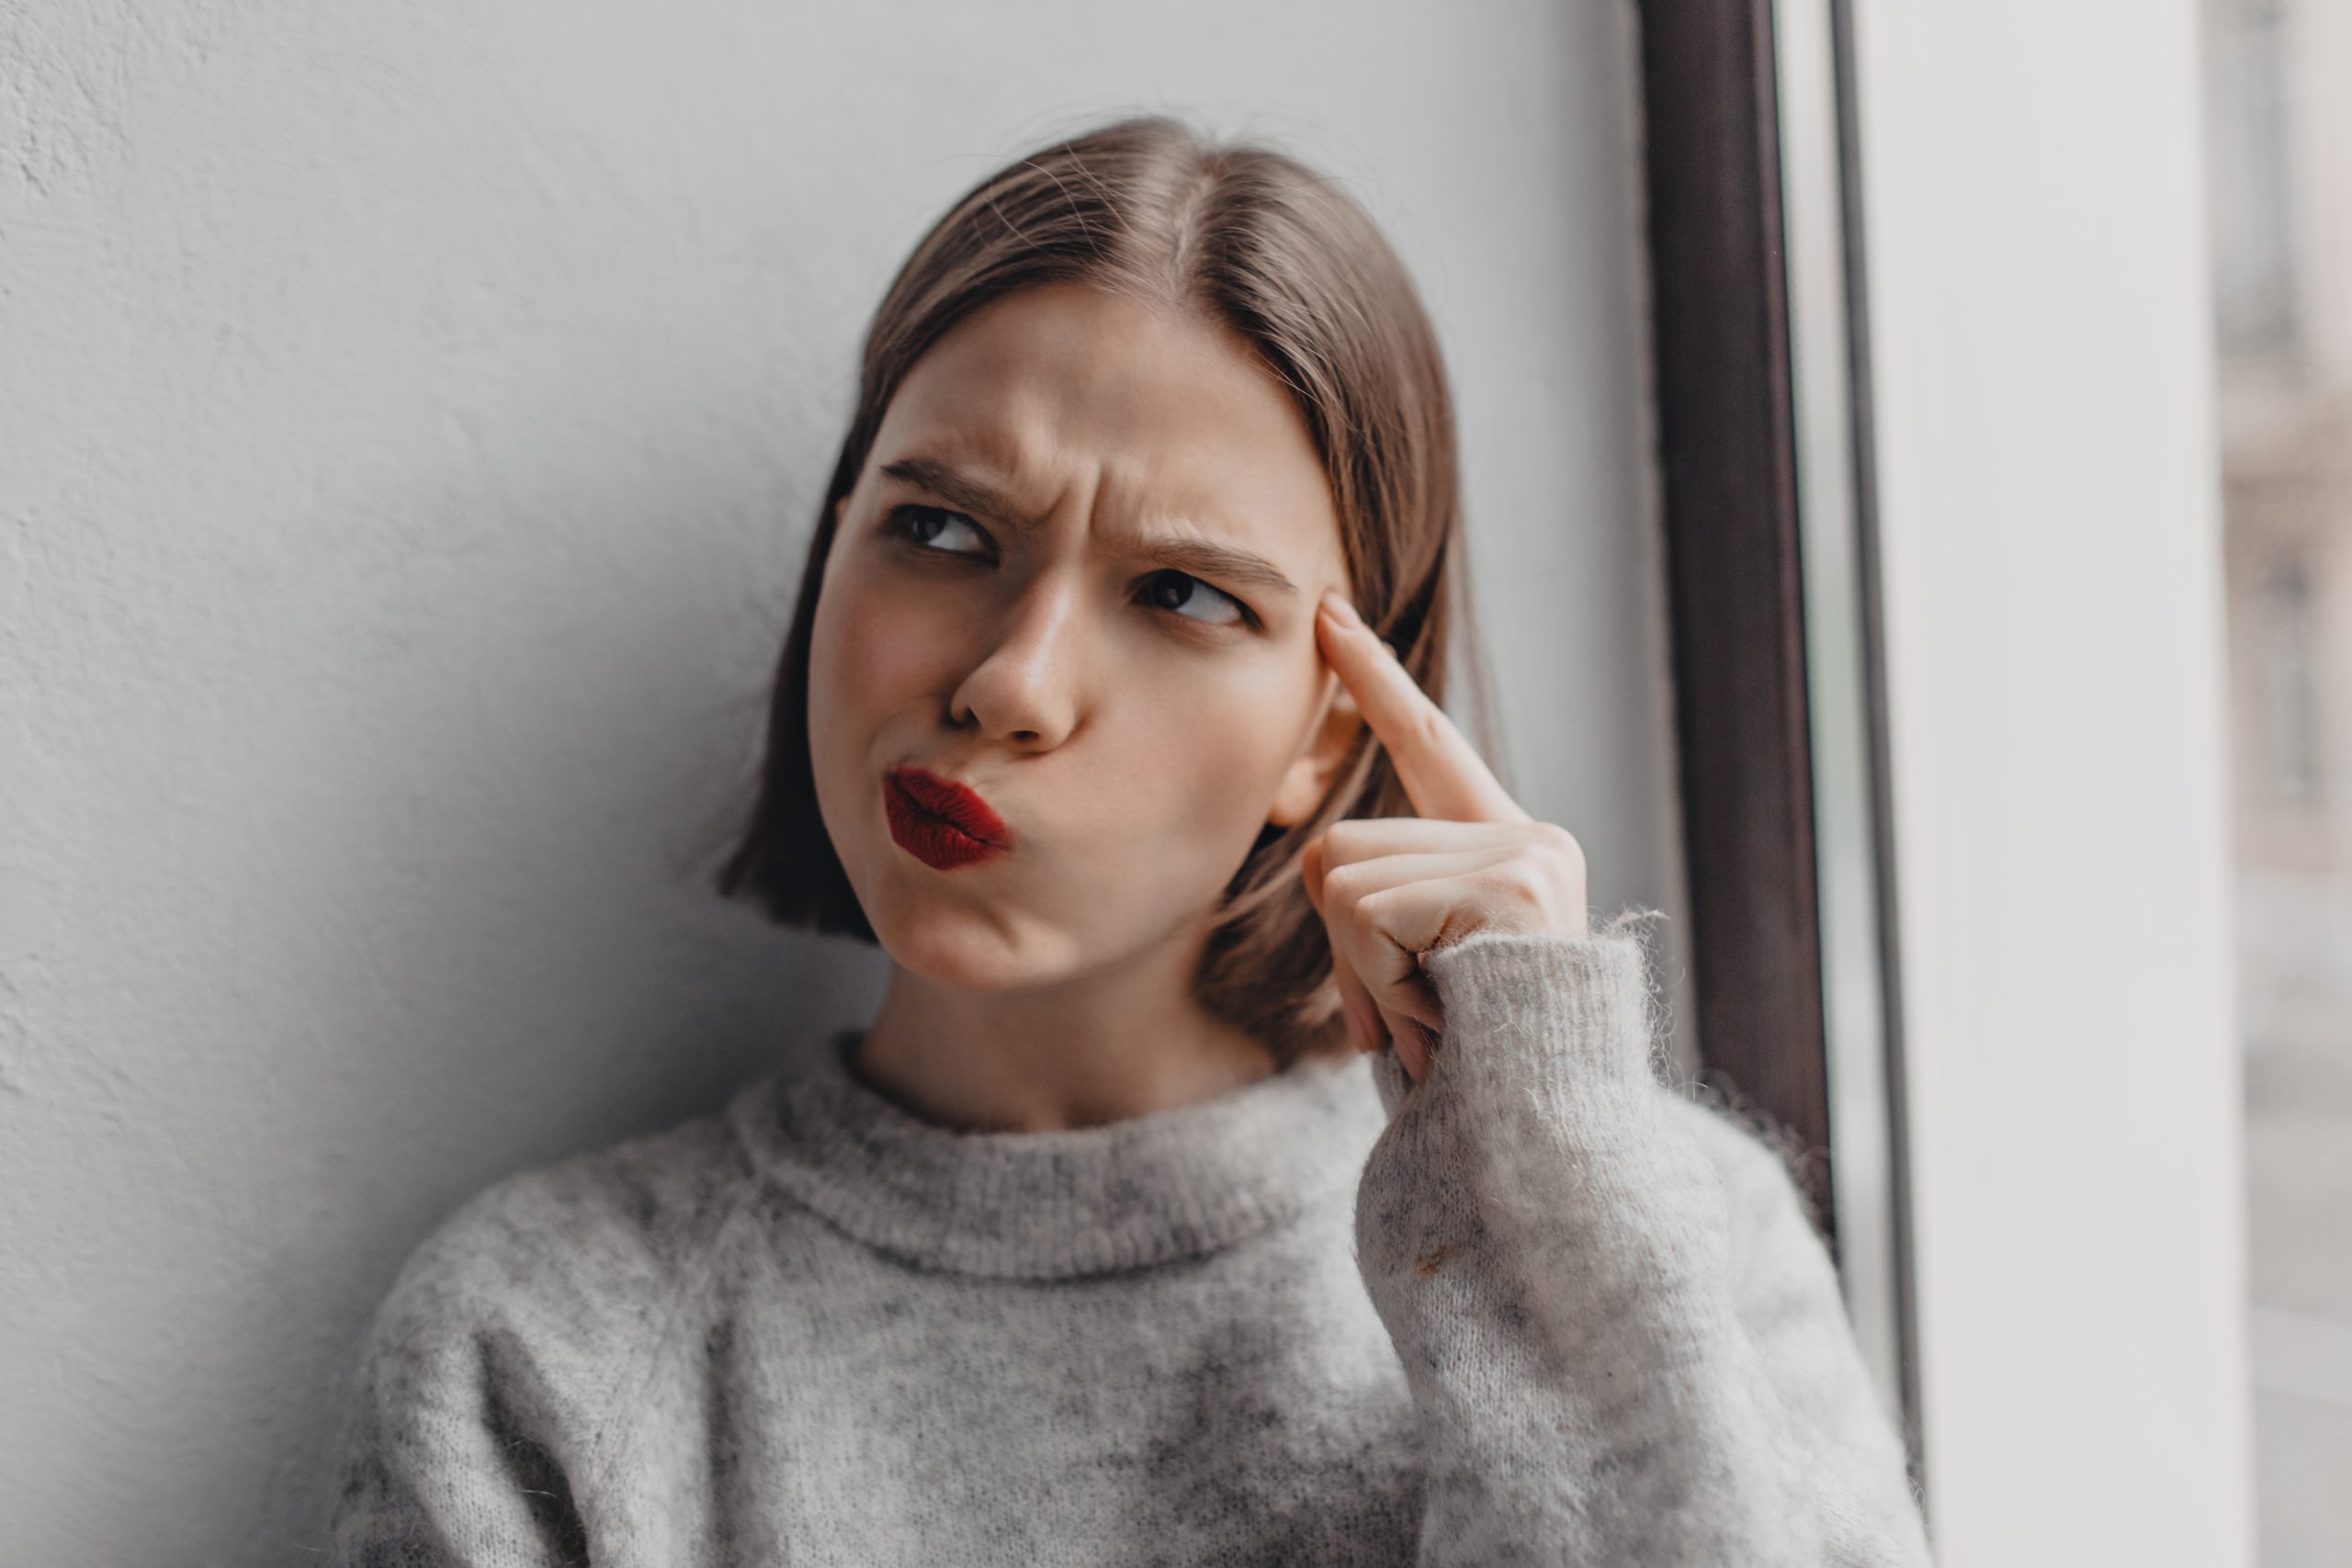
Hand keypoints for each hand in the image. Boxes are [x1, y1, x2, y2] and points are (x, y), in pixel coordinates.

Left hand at [1298, 589, 1588, 1084]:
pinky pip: (1368, 915)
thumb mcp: (1424, 979)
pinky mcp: (1514, 885)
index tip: (1331, 614)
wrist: (1550, 1146)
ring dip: (1362, 980)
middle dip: (1345, 957)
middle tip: (1412, 1023)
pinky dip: (1379, 987)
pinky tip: (1444, 1026)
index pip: (1429, 743)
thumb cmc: (1480, 1078)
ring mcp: (1527, 855)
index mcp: (1506, 852)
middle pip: (1341, 849)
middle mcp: (1527, 837)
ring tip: (1435, 1028)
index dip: (1374, 681)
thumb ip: (1388, 912)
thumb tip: (1331, 868)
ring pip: (1343, 880)